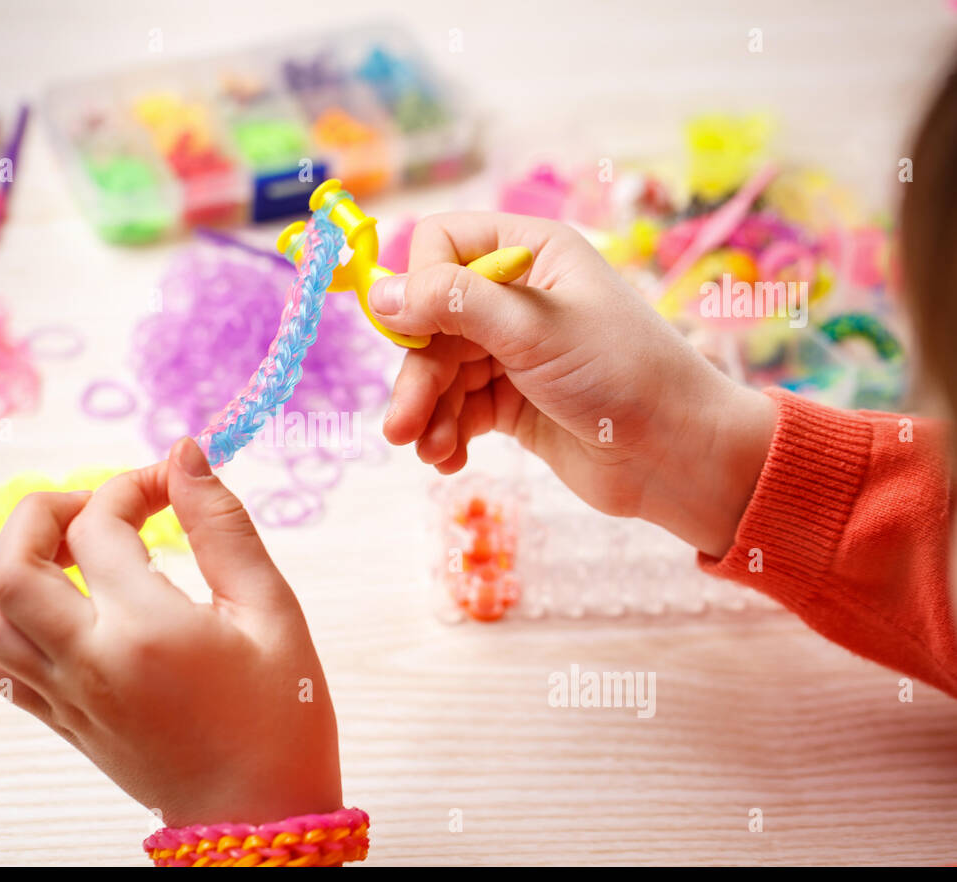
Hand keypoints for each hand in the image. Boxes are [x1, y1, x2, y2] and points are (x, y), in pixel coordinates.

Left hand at [0, 437, 341, 826]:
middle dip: (44, 512)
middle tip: (97, 507)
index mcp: (147, 632)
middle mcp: (90, 663)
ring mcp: (66, 697)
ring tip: (72, 553)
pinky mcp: (61, 721)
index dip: (134, 484)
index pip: (101, 525)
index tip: (171, 484)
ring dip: (15, 564)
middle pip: (11, 565)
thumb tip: (184, 455)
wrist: (260, 820)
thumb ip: (224, 527)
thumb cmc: (281, 719)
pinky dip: (7, 619)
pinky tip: (59, 606)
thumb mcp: (272, 612)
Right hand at [369, 212, 775, 557]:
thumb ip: (454, 304)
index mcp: (532, 252)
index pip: (441, 245)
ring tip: (429, 451)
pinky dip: (446, 432)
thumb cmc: (623, 375)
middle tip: (402, 427)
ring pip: (439, 370)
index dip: (419, 287)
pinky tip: (449, 460)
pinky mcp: (512, 400)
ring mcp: (513, 350)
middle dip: (417, 374)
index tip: (414, 336)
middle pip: (431, 319)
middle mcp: (518, 295)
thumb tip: (378, 293)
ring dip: (427, 411)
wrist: (678, 457)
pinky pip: (457, 408)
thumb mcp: (533, 329)